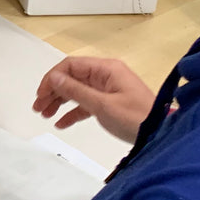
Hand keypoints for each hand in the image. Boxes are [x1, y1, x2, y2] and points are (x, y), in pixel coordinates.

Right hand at [33, 55, 155, 142]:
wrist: (161, 133)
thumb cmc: (136, 118)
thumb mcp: (102, 105)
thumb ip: (76, 91)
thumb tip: (54, 78)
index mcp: (106, 69)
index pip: (71, 66)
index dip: (53, 78)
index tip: (41, 94)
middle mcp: (106, 75)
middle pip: (72, 78)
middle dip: (53, 91)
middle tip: (38, 106)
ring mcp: (108, 89)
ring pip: (76, 91)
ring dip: (60, 101)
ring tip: (45, 114)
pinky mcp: (110, 102)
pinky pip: (86, 103)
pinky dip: (73, 111)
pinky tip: (61, 122)